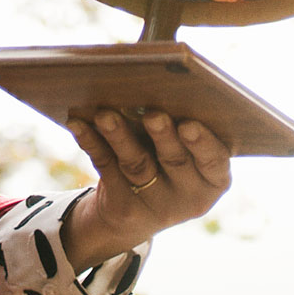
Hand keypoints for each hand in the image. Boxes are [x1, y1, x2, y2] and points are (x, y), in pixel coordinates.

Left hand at [60, 108, 231, 269]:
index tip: (188, 124)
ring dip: (120, 136)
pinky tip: (79, 124)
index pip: (214, 161)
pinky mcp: (123, 207)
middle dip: (162, 136)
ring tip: (106, 114)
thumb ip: (180, 124)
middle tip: (153, 115)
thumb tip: (154, 84)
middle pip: (174, 162)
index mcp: (213, 179)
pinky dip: (92, 143)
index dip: (202, 143)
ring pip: (137, 165)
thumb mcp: (184, 151)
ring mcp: (155, 206)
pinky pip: (107, 168)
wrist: (139, 210)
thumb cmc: (169, 161)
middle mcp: (189, 197)